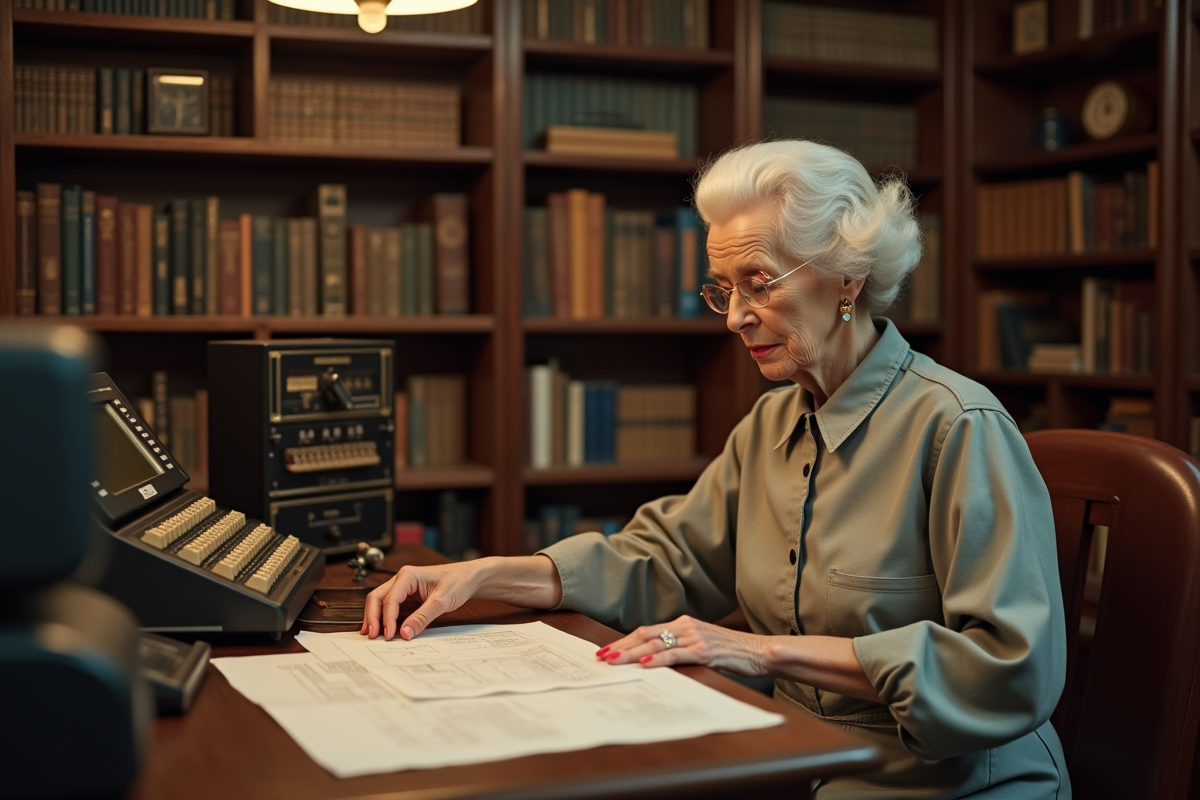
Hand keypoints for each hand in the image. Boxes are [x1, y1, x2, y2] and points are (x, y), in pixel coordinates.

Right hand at [360, 561, 482, 640]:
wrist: (470, 578)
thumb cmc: (458, 582)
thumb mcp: (442, 601)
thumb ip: (422, 618)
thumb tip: (404, 633)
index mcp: (408, 575)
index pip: (390, 599)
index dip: (387, 619)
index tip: (388, 635)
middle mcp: (402, 579)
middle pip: (377, 597)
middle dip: (372, 617)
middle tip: (372, 635)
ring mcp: (403, 587)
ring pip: (381, 601)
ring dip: (375, 617)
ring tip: (372, 634)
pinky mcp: (407, 595)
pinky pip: (390, 606)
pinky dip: (384, 617)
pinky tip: (382, 629)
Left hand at [595, 615, 771, 676]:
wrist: (759, 652)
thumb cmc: (731, 652)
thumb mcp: (701, 647)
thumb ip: (679, 648)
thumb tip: (653, 657)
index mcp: (683, 624)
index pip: (647, 630)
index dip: (625, 640)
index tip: (607, 649)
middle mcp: (686, 626)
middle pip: (646, 634)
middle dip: (621, 646)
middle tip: (600, 656)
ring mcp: (695, 637)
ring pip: (655, 644)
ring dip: (631, 653)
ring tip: (613, 660)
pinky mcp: (705, 650)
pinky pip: (676, 654)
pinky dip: (658, 659)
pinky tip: (644, 664)